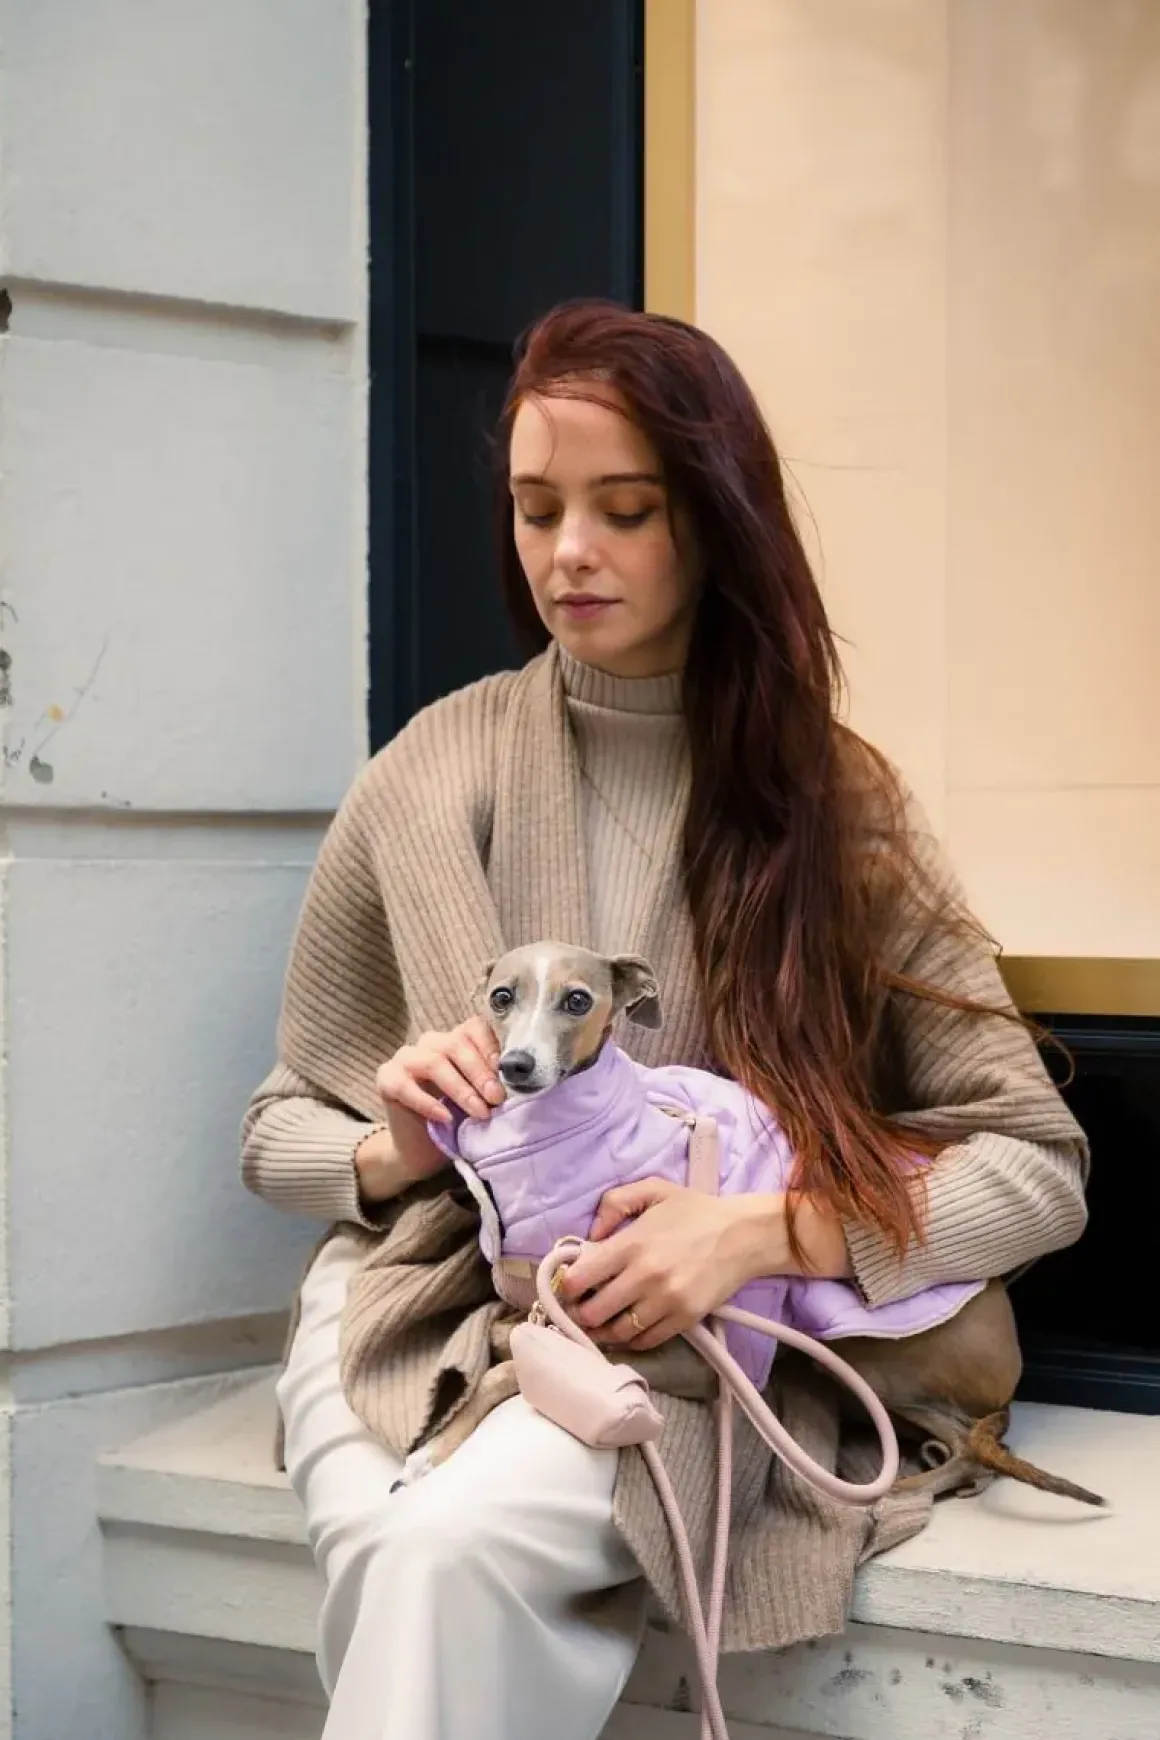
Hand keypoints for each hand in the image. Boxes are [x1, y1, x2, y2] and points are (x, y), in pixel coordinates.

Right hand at [365, 1018, 504, 1193]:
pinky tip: (445, 1117)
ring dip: (460, 1089)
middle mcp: (430, 1043)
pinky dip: (427, 1102)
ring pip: (433, 1062)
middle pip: (455, 1044)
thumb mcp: (480, 1099)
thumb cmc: (457, 1120)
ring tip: (479, 1113)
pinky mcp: (386, 1079)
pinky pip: (405, 1086)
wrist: (422, 1151)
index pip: (473, 1028)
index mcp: (455, 1041)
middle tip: (497, 1099)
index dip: (489, 1047)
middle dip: (480, 1072)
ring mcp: (405, 1058)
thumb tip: (516, 1079)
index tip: (503, 1073)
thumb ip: (491, 1084)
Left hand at [560, 1179, 850, 1350]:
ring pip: (617, 1331)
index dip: (566, 1287)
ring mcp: (665, 1301)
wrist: (744, 1235)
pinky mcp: (685, 1319)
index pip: (580, 1278)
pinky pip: (646, 1341)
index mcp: (632, 1243)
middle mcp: (645, 1275)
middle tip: (577, 1310)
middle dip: (579, 1314)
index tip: (566, 1287)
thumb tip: (590, 1233)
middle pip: (594, 1312)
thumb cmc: (695, 1211)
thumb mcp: (653, 1190)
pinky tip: (625, 1330)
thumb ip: (615, 1203)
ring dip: (602, 1331)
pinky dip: (630, 1340)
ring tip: (596, 1325)